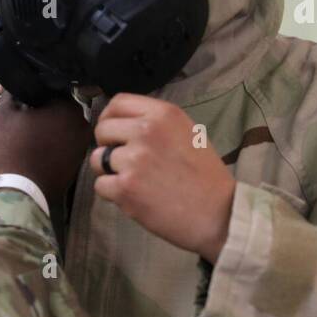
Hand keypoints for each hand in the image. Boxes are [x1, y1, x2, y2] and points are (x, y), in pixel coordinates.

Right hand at [0, 95, 92, 207]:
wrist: (16, 193)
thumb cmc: (9, 150)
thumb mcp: (2, 115)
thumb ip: (11, 93)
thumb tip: (15, 84)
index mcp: (68, 107)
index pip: (50, 88)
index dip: (31, 93)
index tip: (18, 102)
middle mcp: (82, 125)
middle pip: (57, 110)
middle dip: (40, 112)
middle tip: (18, 120)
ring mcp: (81, 148)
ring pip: (58, 130)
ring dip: (44, 131)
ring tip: (22, 138)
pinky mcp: (75, 167)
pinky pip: (60, 148)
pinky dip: (47, 148)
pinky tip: (30, 153)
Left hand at [89, 93, 235, 262]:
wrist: (219, 214)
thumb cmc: (205, 177)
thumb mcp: (187, 133)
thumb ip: (155, 124)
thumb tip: (123, 124)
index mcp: (163, 114)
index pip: (118, 102)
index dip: (109, 118)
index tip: (112, 132)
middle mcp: (146, 131)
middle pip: (102, 129)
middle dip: (107, 145)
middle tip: (123, 161)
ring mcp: (134, 160)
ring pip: (97, 159)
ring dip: (108, 171)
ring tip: (133, 181)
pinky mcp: (125, 188)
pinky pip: (100, 185)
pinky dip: (112, 193)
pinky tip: (134, 197)